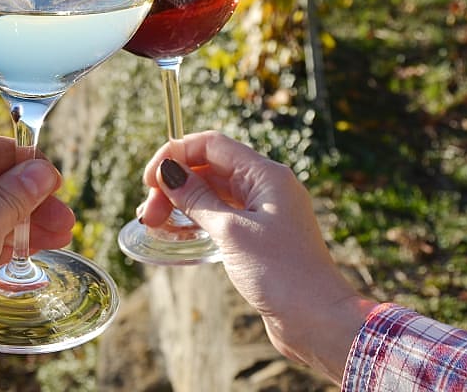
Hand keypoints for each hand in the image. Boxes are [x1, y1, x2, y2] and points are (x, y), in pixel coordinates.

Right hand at [138, 131, 375, 381]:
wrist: (318, 320)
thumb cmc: (281, 273)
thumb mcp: (230, 231)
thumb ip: (196, 199)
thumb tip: (168, 172)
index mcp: (266, 175)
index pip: (212, 145)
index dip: (176, 154)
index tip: (149, 179)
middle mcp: (265, 187)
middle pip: (208, 169)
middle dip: (174, 186)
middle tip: (149, 214)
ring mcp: (262, 213)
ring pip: (211, 194)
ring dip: (180, 204)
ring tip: (154, 225)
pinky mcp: (258, 237)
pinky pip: (220, 217)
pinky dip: (195, 221)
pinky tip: (175, 234)